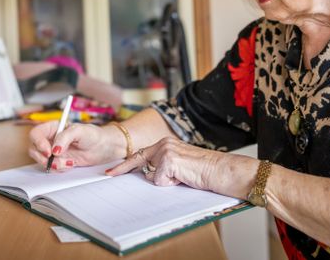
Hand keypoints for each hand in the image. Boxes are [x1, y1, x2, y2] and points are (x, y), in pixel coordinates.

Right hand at [28, 121, 124, 171]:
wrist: (104, 148)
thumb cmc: (93, 135)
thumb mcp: (80, 131)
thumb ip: (65, 138)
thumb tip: (54, 149)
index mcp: (53, 127)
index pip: (36, 133)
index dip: (38, 143)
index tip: (48, 151)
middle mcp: (51, 139)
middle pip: (34, 148)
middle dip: (43, 157)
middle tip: (55, 161)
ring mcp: (54, 151)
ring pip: (41, 160)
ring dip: (53, 164)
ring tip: (67, 162)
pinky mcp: (60, 161)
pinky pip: (52, 167)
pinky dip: (59, 168)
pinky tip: (70, 164)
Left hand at [106, 137, 221, 189]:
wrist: (220, 170)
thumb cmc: (202, 171)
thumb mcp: (179, 166)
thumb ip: (163, 166)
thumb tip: (148, 176)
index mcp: (165, 144)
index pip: (140, 155)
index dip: (124, 165)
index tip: (110, 171)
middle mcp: (163, 144)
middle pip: (139, 163)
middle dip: (126, 170)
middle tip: (109, 175)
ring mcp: (165, 151)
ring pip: (152, 176)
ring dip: (165, 181)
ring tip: (181, 177)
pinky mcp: (168, 161)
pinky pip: (160, 181)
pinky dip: (171, 184)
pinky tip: (183, 178)